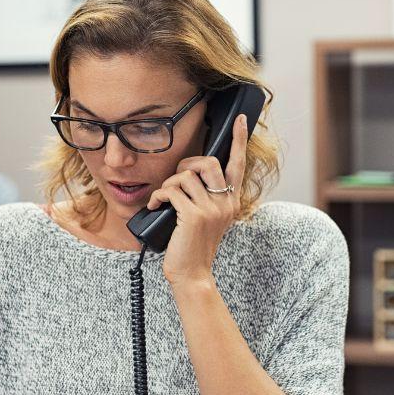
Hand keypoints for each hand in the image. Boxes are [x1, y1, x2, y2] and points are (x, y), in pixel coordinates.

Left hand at [147, 114, 248, 288]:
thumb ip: (207, 198)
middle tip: (176, 180)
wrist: (192, 274)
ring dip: (168, 184)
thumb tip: (190, 175)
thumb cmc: (194, 247)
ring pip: (185, 176)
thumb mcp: (209, 220)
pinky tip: (154, 207)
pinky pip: (171, 190)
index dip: (238, 140)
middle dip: (186, 164)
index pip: (239, 165)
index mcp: (232, 202)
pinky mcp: (193, 216)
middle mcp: (226, 203)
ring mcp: (211, 209)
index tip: (239, 120)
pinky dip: (157, 196)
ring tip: (163, 200)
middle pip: (208, 162)